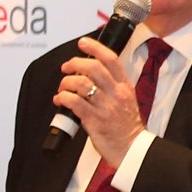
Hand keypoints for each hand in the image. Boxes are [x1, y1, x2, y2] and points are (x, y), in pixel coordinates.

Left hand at [52, 37, 145, 156]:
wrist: (131, 148)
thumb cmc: (127, 126)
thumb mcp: (127, 100)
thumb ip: (112, 85)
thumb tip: (90, 74)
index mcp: (125, 87)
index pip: (111, 60)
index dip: (95, 48)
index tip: (83, 43)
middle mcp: (116, 94)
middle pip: (94, 68)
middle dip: (75, 63)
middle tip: (67, 67)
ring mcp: (106, 107)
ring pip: (81, 84)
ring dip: (66, 82)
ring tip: (63, 87)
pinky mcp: (94, 120)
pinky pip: (74, 103)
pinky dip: (63, 98)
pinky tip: (60, 99)